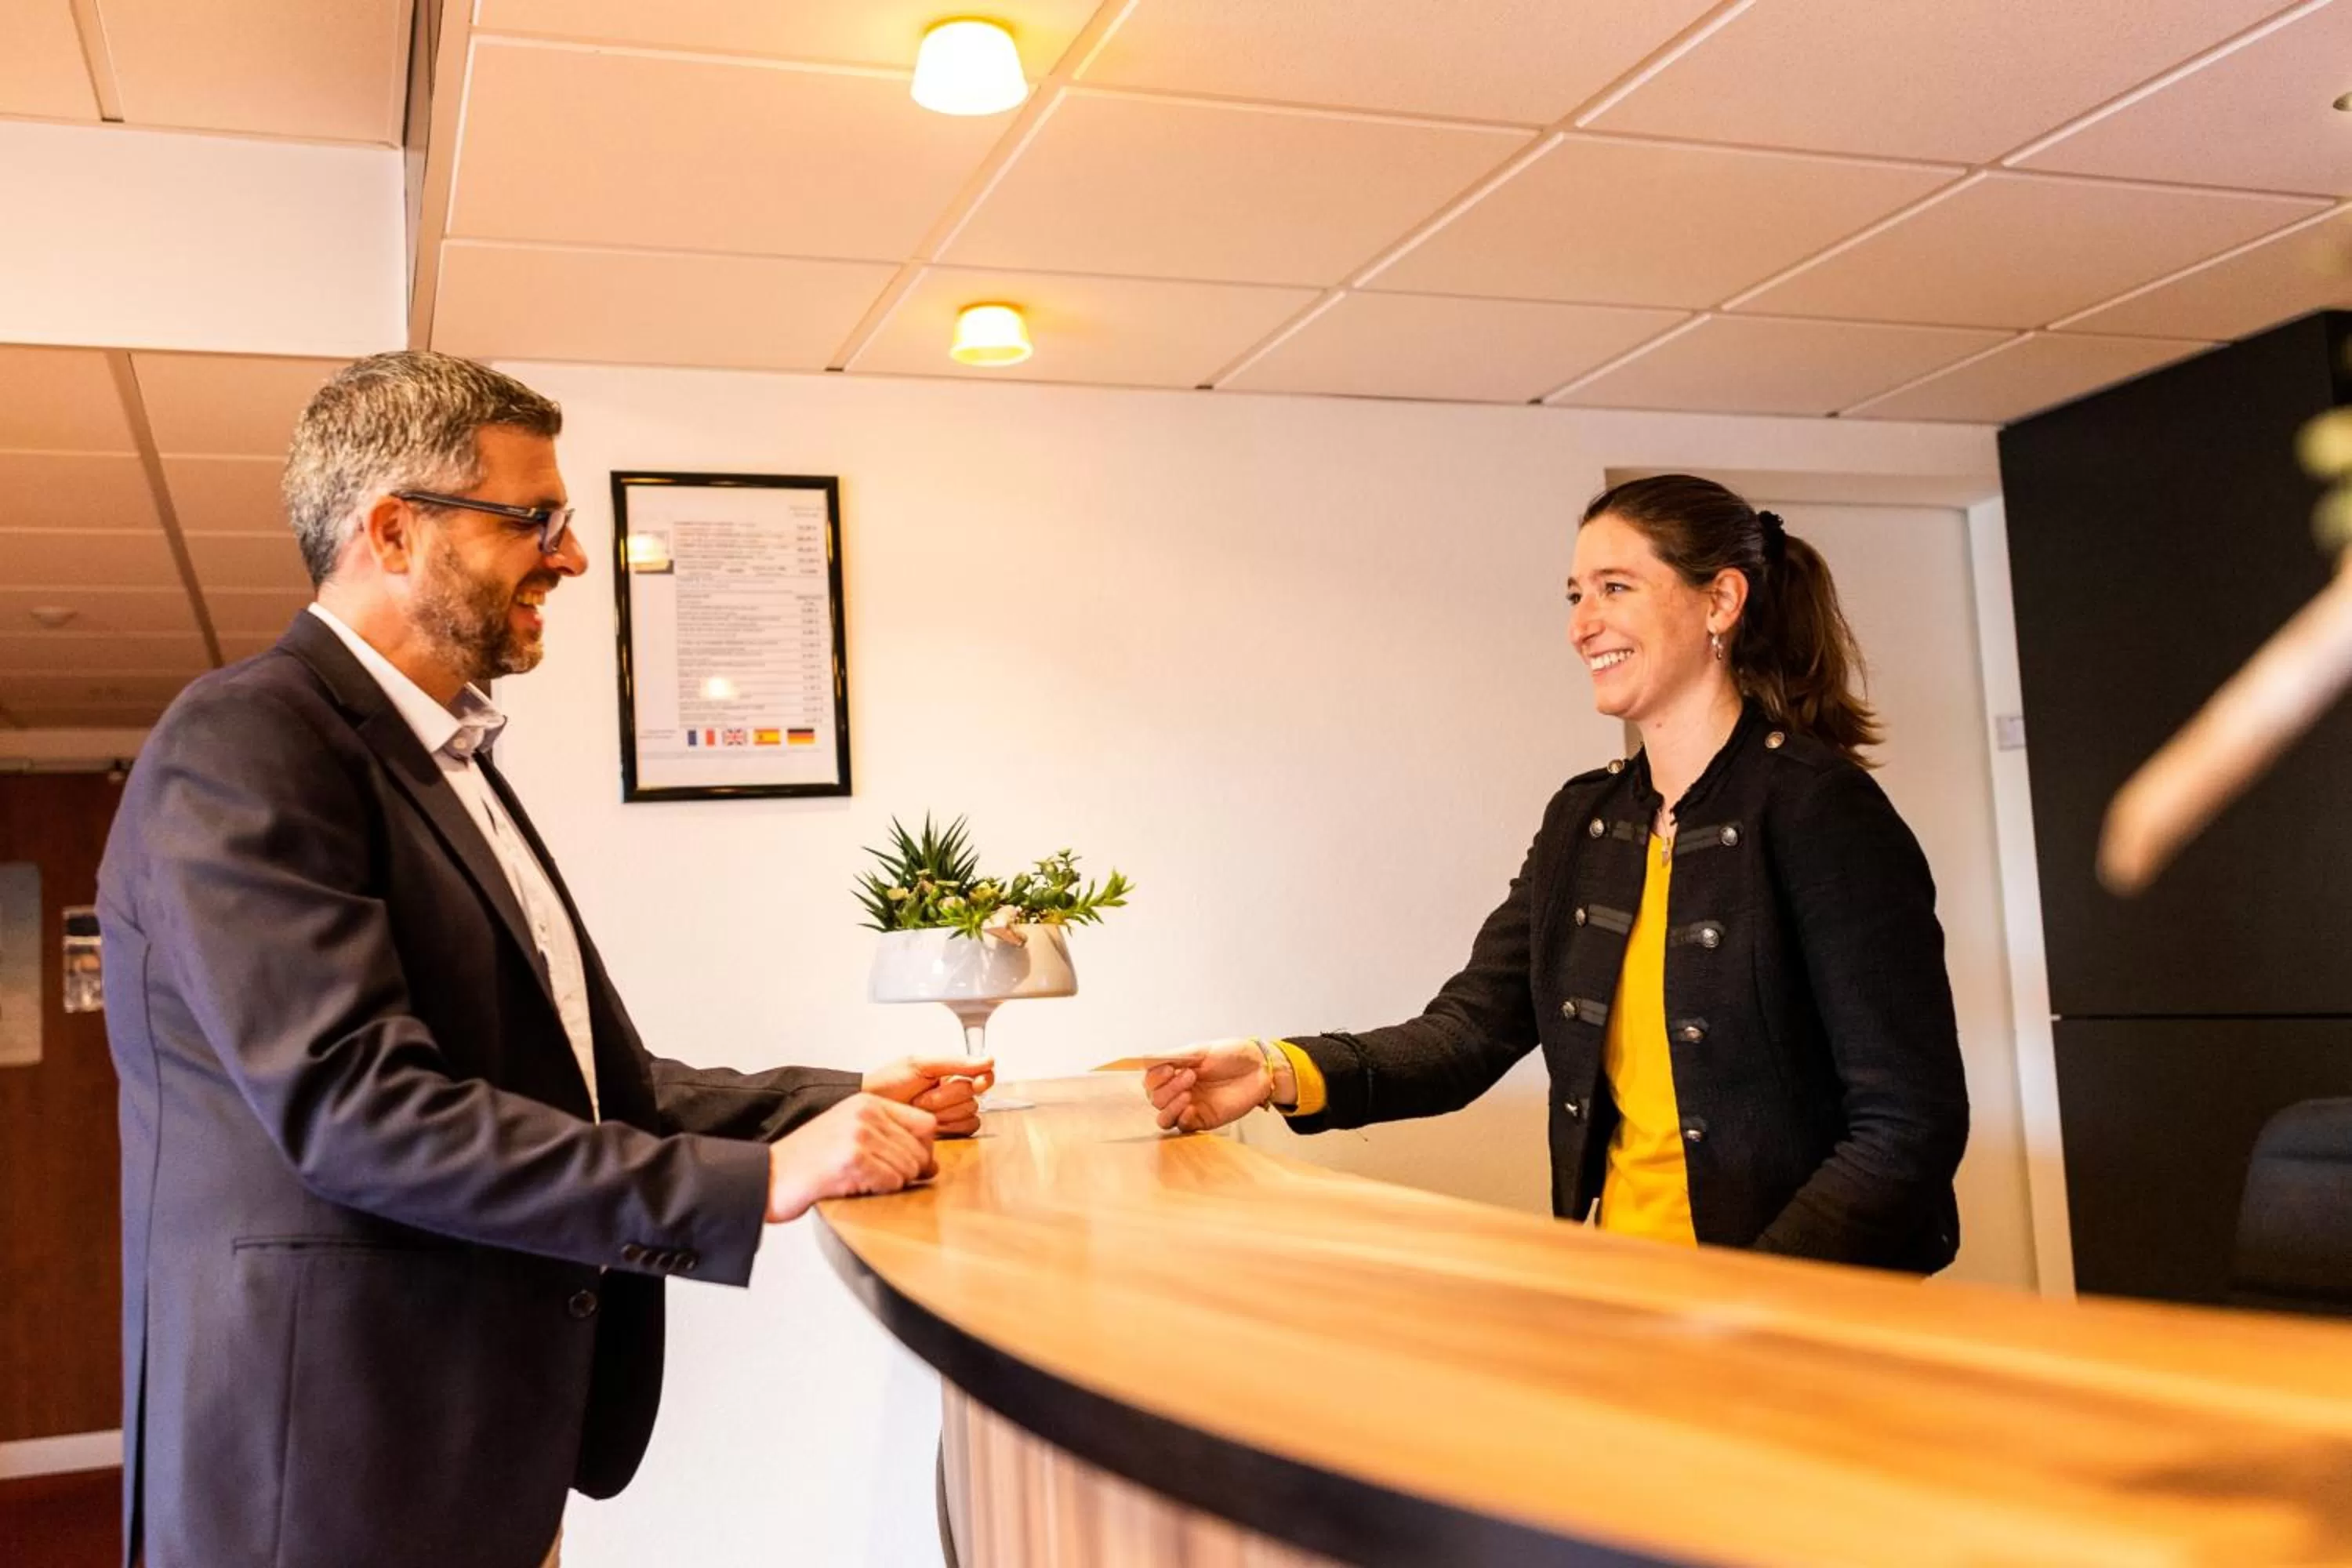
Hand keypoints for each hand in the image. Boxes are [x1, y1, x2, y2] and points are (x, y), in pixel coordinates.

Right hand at [765, 1094, 938, 1222]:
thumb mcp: (850, 1136)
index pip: (925, 1124)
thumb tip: (932, 1165)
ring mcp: (859, 1134)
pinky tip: (854, 1187)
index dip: (922, 1150)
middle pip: (921, 1149)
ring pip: (909, 1168)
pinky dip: (878, 1191)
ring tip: (860, 1181)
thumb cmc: (807, 1162)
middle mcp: (866, 1113)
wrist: (767, 1175)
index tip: (906, 1165)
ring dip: (891, 1183)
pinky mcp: (852, 1159)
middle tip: (876, 1179)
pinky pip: (892, 1182)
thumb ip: (890, 1141)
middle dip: (908, 1172)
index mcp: (867, 1102)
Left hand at [863, 1054, 995, 1137]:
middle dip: (947, 1097)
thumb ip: (955, 1062)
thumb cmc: (888, 1082)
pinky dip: (949, 1126)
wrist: (870, 1106)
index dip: (983, 1080)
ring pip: (971, 1114)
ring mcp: (951, 1113)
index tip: (976, 1082)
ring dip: (945, 1112)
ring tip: (921, 1109)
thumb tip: (988, 1060)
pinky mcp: (948, 1131)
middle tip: (922, 1096)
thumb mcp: (920, 1064)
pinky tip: (930, 1123)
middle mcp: (954, 1092)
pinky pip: (966, 1130)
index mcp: (950, 1072)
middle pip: (974, 1097)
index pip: (984, 1074)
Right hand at [1144, 1039, 1276, 1133]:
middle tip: (1190, 1076)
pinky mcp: (1204, 1120)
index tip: (1170, 1068)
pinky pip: (1183, 1126)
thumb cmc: (1232, 1055)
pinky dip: (1182, 1118)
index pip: (1150, 1081)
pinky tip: (1191, 1107)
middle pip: (1155, 1099)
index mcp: (1176, 1072)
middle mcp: (1179, 1091)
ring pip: (1163, 1117)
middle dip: (1168, 1088)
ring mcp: (1190, 1106)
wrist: (1259, 1068)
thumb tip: (1145, 1058)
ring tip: (1188, 1094)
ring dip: (1169, 1106)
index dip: (1155, 1077)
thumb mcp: (1200, 1050)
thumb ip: (1173, 1056)